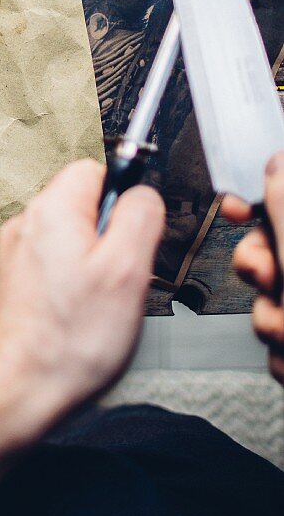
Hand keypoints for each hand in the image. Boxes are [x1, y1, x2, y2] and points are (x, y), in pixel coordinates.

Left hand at [0, 159, 163, 468]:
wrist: (17, 394)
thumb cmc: (69, 342)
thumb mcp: (128, 271)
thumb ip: (140, 216)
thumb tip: (143, 192)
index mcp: (52, 210)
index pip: (96, 169)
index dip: (124, 199)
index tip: (133, 236)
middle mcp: (26, 224)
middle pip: (84, 205)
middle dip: (111, 237)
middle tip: (119, 279)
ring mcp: (16, 254)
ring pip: (71, 238)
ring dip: (93, 265)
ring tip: (98, 305)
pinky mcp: (14, 282)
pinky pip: (55, 266)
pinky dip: (72, 285)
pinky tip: (78, 318)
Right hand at [221, 151, 283, 385]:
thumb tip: (276, 161)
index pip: (283, 198)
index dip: (260, 195)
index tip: (235, 204)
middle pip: (273, 247)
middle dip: (260, 269)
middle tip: (270, 278)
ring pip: (270, 298)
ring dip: (271, 320)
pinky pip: (278, 339)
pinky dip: (283, 355)